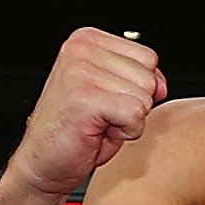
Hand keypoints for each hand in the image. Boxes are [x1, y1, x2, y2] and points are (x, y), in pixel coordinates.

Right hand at [4, 25, 167, 203]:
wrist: (43, 164)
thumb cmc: (76, 132)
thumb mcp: (113, 94)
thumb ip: (139, 79)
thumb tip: (161, 85)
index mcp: (86, 40)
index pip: (148, 58)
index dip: (137, 88)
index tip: (107, 101)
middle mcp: (80, 49)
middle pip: (149, 77)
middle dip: (134, 105)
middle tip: (101, 116)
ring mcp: (80, 71)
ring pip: (144, 97)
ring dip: (128, 120)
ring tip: (98, 123)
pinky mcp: (84, 98)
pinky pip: (136, 114)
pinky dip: (126, 133)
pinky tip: (98, 132)